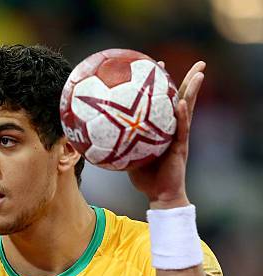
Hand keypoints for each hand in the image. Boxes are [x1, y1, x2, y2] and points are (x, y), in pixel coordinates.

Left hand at [127, 60, 205, 207]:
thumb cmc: (145, 180)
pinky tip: (181, 104)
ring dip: (194, 91)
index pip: (164, 103)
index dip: (163, 85)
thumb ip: (116, 146)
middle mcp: (174, 130)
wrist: (160, 196)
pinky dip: (182, 116)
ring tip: (200, 73)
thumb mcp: (126, 159)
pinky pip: (182, 130)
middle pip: (183, 100)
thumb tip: (92, 139)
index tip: (157, 66)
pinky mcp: (181, 148)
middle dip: (190, 80)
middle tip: (198, 62)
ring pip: (188, 109)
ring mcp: (180, 138)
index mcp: (163, 130)